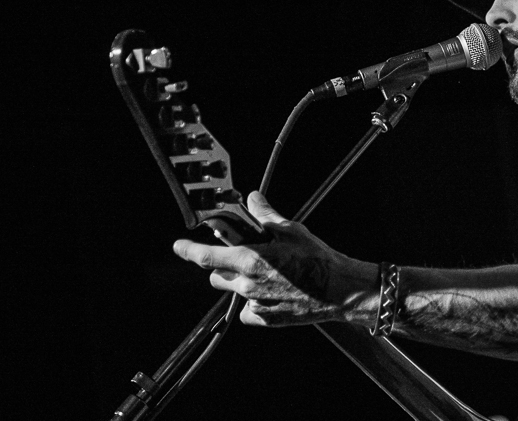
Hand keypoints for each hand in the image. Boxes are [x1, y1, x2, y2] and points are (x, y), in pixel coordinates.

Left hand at [173, 191, 376, 326]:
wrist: (338, 290)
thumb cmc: (316, 258)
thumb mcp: (290, 230)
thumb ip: (265, 215)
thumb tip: (252, 199)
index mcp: (250, 260)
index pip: (207, 257)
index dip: (189, 251)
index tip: (178, 246)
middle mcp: (247, 285)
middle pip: (217, 275)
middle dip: (223, 264)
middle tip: (244, 255)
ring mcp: (256, 304)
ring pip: (234, 291)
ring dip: (239, 281)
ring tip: (263, 272)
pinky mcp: (266, 319)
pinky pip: (249, 310)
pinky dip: (254, 301)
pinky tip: (272, 291)